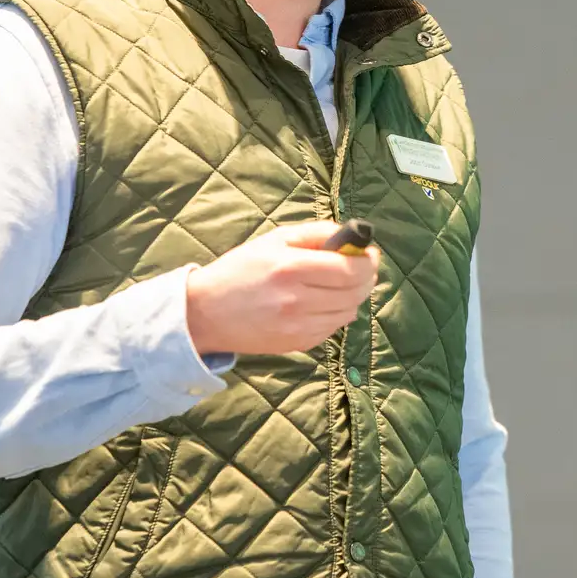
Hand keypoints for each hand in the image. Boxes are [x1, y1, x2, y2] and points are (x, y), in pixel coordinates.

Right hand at [184, 221, 379, 356]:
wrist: (207, 312)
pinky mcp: (298, 344)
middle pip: (355, 292)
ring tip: (344, 283)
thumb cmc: (241, 269)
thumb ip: (316, 233)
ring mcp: (298, 327)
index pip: (350, 269)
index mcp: (290, 269)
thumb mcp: (275, 240)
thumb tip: (352, 236)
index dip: (368, 261)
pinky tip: (326, 302)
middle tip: (362, 266)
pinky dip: (339, 313)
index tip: (369, 252)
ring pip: (349, 312)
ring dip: (355, 296)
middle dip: (367, 277)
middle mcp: (297, 301)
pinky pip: (333, 328)